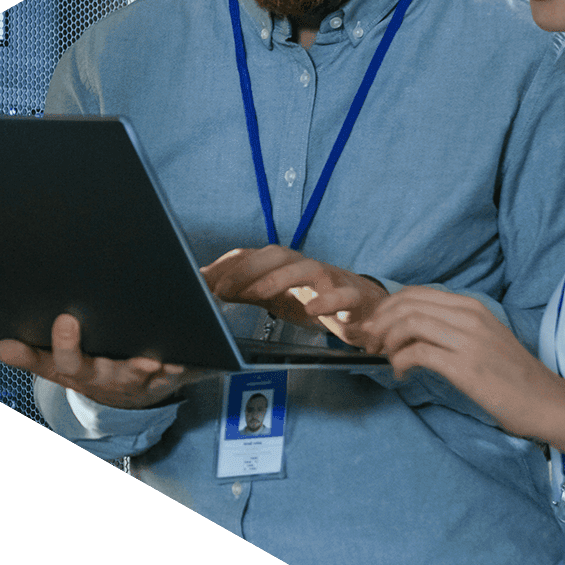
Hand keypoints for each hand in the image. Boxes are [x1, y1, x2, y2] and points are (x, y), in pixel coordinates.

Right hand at [0, 313, 208, 410]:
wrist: (126, 400)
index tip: (65, 320)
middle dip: (122, 365)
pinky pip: (180, 373)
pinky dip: (186, 367)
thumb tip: (0, 346)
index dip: (65, 345)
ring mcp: (141, 380)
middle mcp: (110, 379)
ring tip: (159, 359)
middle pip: (110, 373)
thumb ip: (29, 356)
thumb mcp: (56, 366)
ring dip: (154, 369)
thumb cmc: (90, 371)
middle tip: (129, 353)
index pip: (68, 363)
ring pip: (147, 374)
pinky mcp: (169, 377)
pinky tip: (191, 355)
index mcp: (81, 373)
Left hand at [200, 246, 387, 338]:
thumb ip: (243, 290)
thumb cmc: (315, 299)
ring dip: (279, 279)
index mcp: (284, 265)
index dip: (226, 267)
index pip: (252, 255)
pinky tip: (311, 309)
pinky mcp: (352, 297)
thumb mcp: (275, 296)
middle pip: (276, 254)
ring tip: (256, 293)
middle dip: (246, 269)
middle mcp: (305, 266)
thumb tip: (205, 285)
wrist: (363, 310)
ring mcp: (330, 279)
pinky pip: (341, 295)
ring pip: (307, 269)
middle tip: (221, 290)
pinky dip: (327, 301)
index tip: (201, 282)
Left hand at [357, 288, 564, 463]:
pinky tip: (401, 374)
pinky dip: (399, 362)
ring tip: (383, 358)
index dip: (387, 307)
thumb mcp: (483, 337)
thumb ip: (452, 327)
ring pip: (408, 323)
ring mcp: (467, 339)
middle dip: (379, 322)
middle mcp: (469, 315)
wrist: (543, 400)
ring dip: (386, 341)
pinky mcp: (465, 366)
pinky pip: (417, 353)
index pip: (416, 293)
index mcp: (471, 306)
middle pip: (407, 304)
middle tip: (370, 343)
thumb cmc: (511, 375)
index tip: (375, 326)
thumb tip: (412, 330)